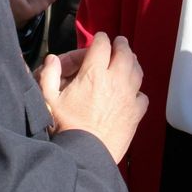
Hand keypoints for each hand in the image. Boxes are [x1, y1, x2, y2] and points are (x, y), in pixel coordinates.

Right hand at [37, 32, 146, 162]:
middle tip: (119, 43)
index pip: (102, 45)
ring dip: (132, 63)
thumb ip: (49, 75)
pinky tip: (132, 93)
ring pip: (137, 70)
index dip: (100, 39)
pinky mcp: (136, 113)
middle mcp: (115, 80)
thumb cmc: (65, 127)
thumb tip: (52, 59)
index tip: (99, 39)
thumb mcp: (49, 99)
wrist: (85, 153)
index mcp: (93, 74)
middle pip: (124, 52)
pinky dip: (138, 91)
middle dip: (121, 45)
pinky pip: (142, 96)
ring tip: (128, 61)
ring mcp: (129, 96)